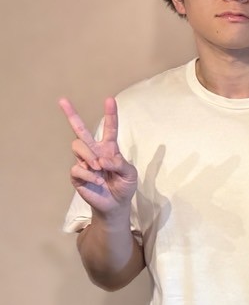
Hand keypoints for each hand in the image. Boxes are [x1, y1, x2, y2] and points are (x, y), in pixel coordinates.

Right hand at [61, 97, 136, 216]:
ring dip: (89, 156)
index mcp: (110, 149)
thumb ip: (120, 164)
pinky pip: (78, 168)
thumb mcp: (130, 174)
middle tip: (62, 100)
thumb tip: (102, 160)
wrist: (116, 204)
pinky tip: (98, 182)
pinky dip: (90, 175)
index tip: (110, 100)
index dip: (110, 115)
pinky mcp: (77, 175)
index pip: (110, 129)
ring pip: (78, 146)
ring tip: (99, 168)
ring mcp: (84, 162)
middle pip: (80, 130)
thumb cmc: (124, 186)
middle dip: (71, 114)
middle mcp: (94, 152)